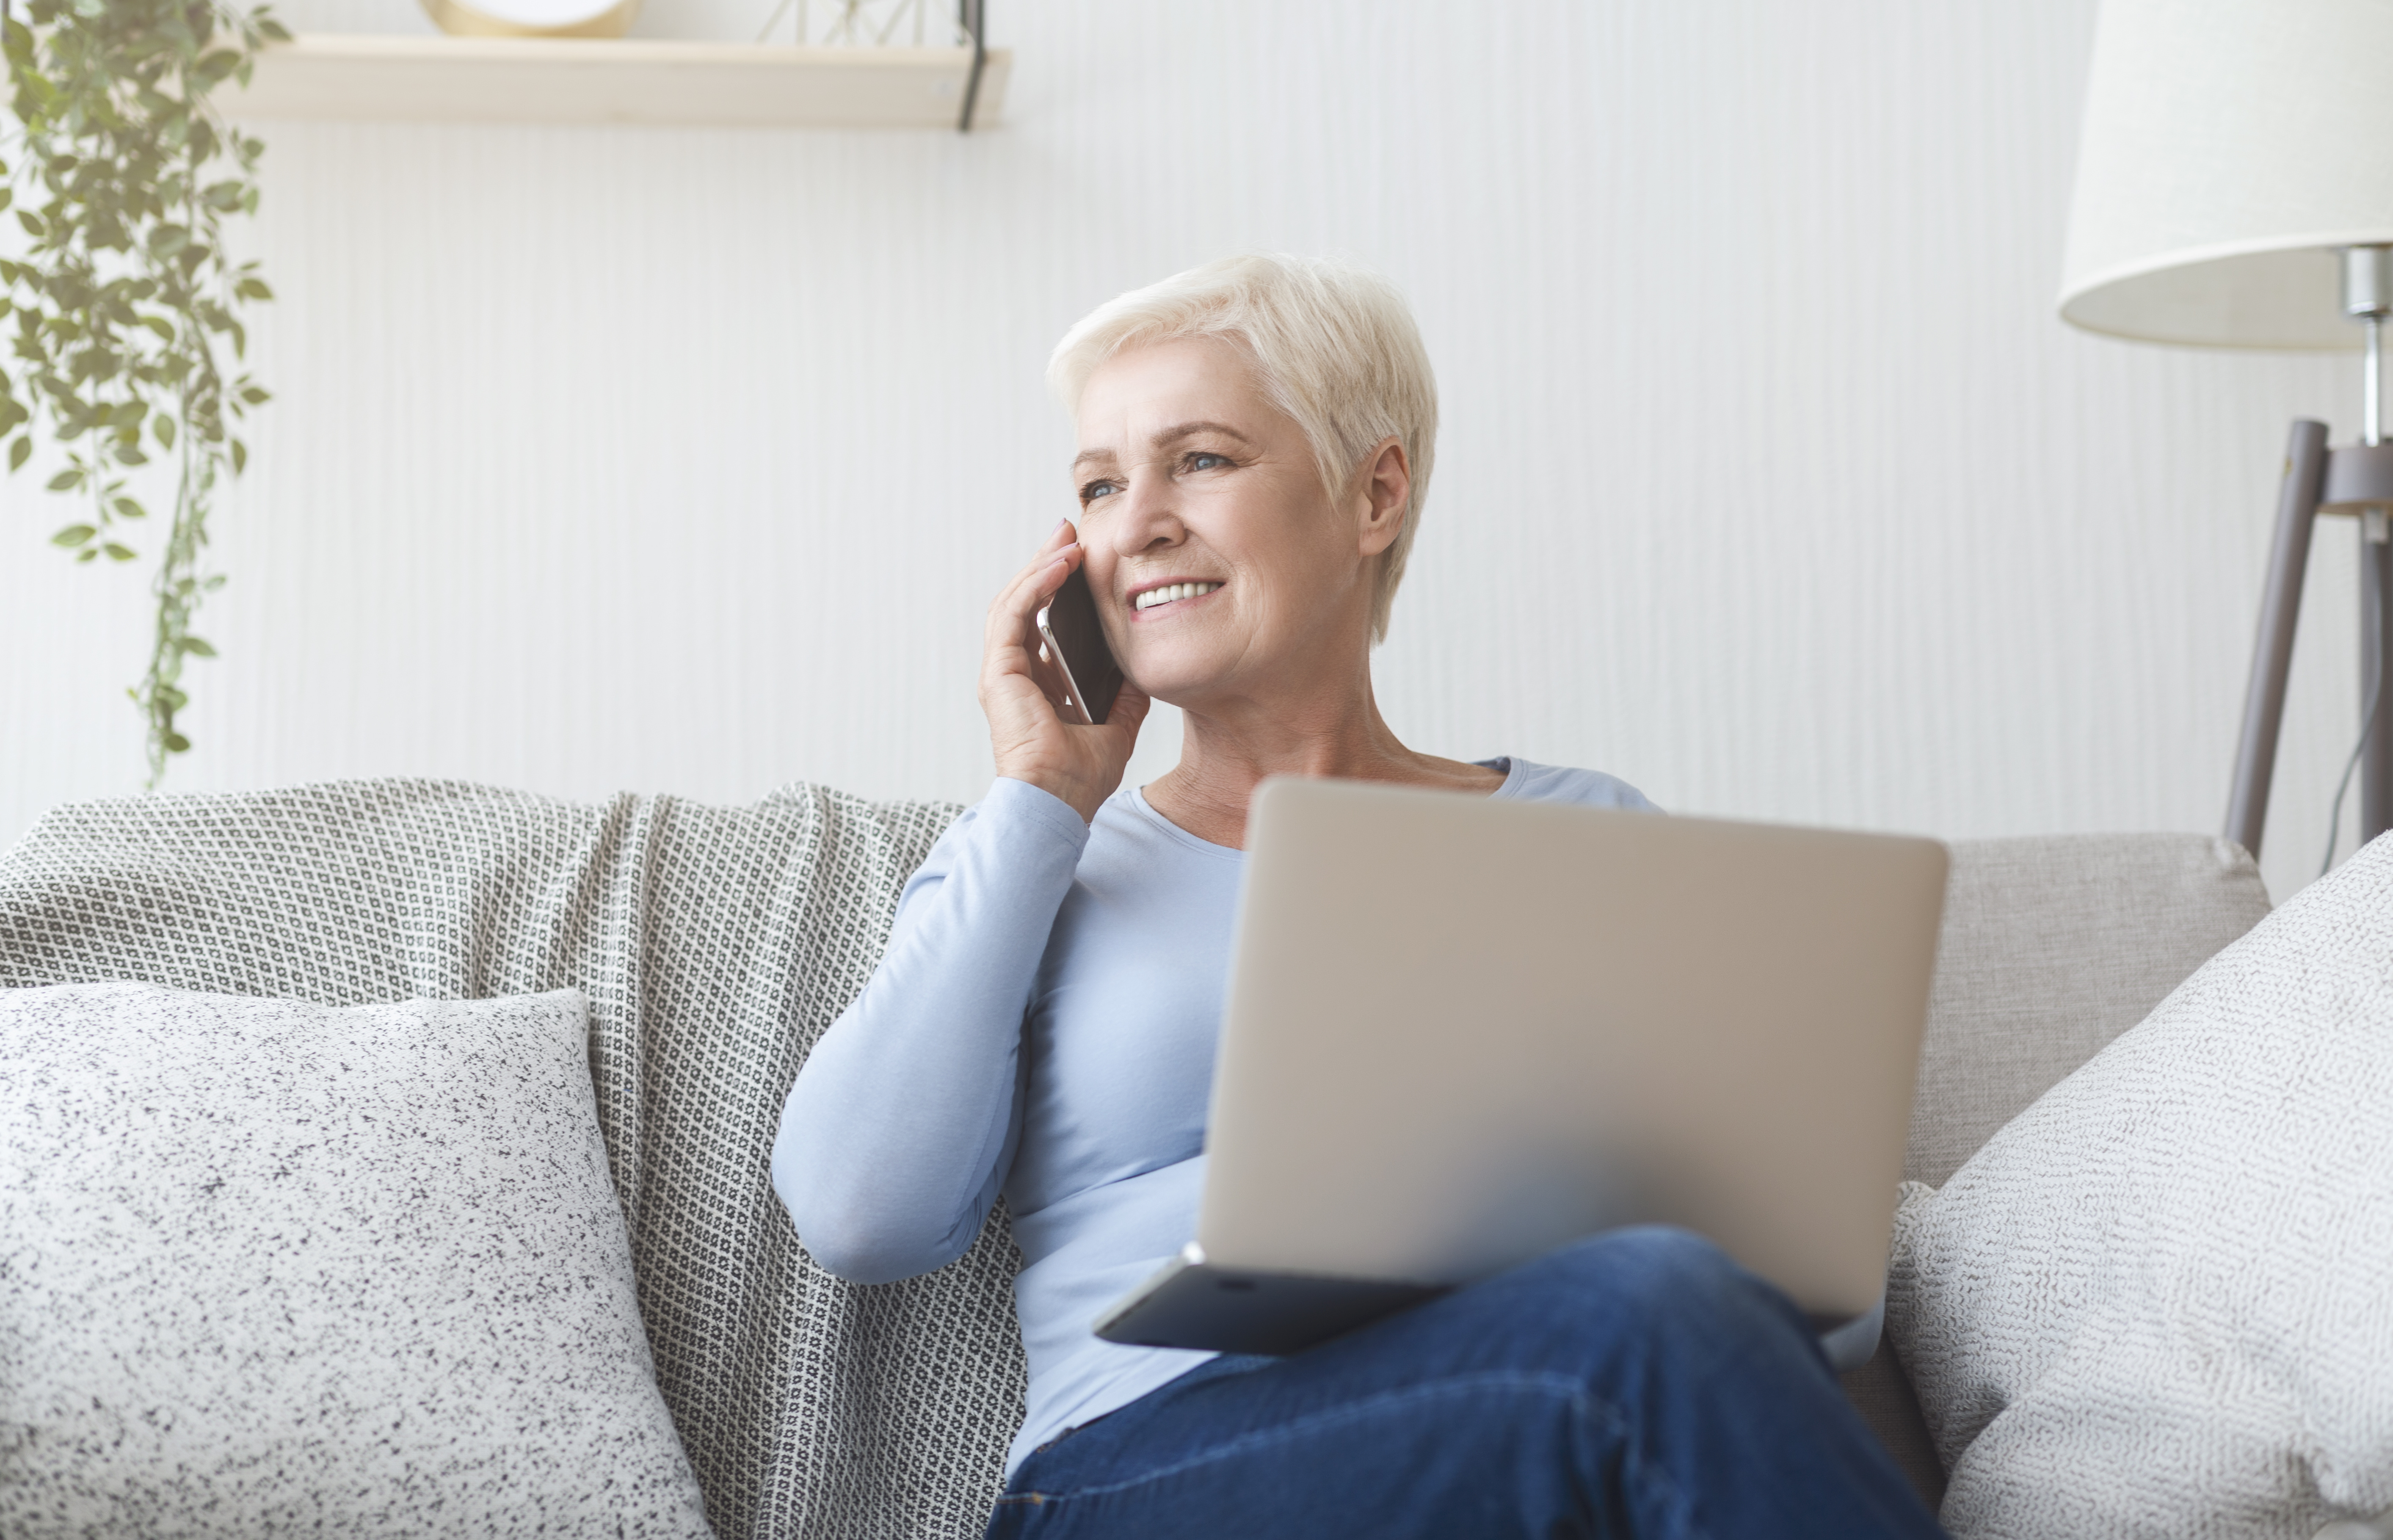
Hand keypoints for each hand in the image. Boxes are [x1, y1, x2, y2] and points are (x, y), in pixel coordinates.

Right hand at [980, 520, 1150, 821]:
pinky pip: (1015, 614)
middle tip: (1070, 532)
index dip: (1059, 588)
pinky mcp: (999, 672)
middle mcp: (1015, 674)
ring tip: (1067, 538)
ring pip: (1015, 601)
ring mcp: (1002, 672)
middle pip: (1025, 604)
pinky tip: (1060, 564)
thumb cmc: (1079, 777)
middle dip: (1047, 564)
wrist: (1059, 802)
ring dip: (1041, 566)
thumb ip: (1124, 695)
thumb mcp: (1118, 724)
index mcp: (1037, 684)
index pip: (1042, 622)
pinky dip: (1036, 585)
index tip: (1083, 560)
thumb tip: (1141, 669)